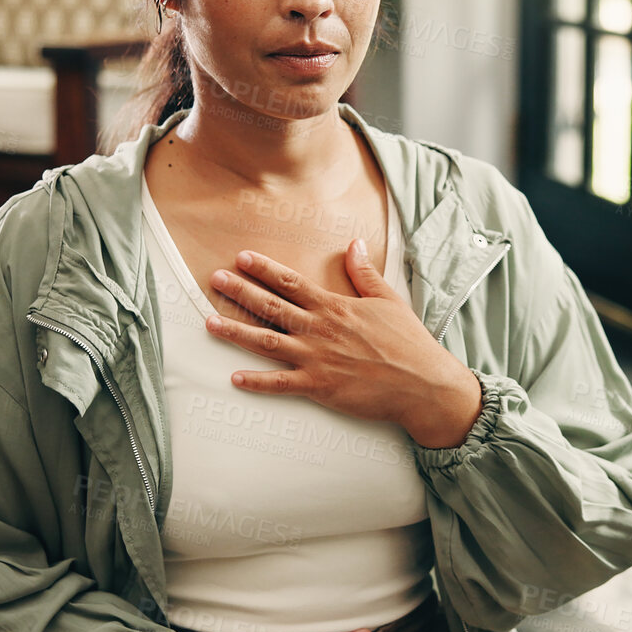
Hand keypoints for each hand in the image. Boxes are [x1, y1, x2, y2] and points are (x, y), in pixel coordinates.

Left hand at [206, 240, 484, 447]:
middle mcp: (320, 329)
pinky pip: (281, 384)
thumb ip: (365, 273)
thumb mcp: (388, 300)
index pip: (291, 283)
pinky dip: (257, 382)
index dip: (264, 269)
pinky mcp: (320, 387)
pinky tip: (234, 378)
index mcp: (335, 307)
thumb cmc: (408, 342)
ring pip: (267, 342)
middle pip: (271, 307)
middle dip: (240, 291)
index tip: (242, 257)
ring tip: (209, 322)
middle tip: (214, 279)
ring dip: (236, 331)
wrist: (422, 384)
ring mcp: (317, 359)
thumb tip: (354, 244)